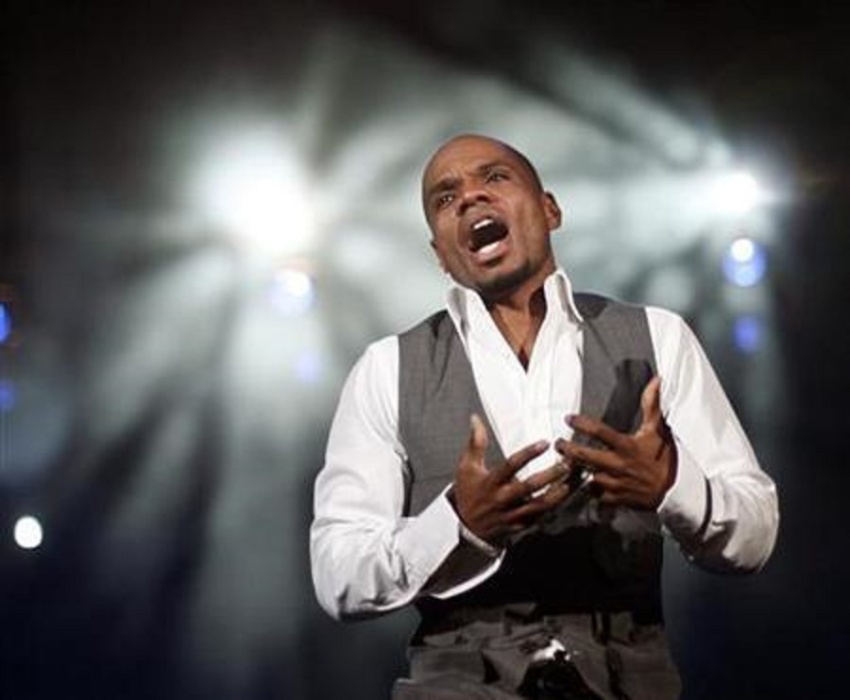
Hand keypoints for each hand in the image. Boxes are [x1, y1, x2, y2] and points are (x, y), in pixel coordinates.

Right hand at [452, 414, 571, 543]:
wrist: (469, 528)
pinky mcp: (521, 525)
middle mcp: (503, 498)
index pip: (511, 465)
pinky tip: (565, 499)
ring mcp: (513, 513)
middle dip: (550, 474)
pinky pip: (541, 517)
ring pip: (539, 505)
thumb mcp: (467, 467)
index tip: (545, 443)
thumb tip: (476, 420)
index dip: (528, 453)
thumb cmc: (469, 493)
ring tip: (570, 482)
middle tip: (566, 464)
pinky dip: (554, 508)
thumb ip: (475, 443)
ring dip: (557, 494)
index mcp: (491, 482)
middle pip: (530, 486)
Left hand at [555, 376, 676, 509]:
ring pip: (585, 476)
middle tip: (558, 443)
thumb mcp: (658, 430)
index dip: (581, 423)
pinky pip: (592, 494)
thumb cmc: (663, 458)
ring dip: (572, 469)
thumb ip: (652, 405)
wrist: (674, 490)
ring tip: (561, 461)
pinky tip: (573, 481)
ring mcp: (614, 483)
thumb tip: (656, 381)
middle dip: (567, 448)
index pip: (599, 432)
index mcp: (627, 447)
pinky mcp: (613, 498)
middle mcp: (618, 465)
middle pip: (584, 456)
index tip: (568, 418)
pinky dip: (583, 488)